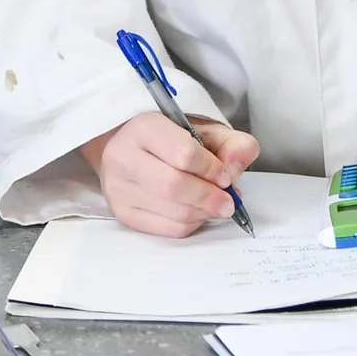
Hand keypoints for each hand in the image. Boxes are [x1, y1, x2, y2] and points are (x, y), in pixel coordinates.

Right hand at [80, 112, 260, 236]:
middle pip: (174, 185)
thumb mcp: (204, 130)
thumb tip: (237, 165)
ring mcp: (118, 188)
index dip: (211, 169)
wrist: (131, 148)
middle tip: (228, 201)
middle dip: (209, 196)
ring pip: (171, 210)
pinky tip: (197, 212)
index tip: (226, 176)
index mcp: (143, 128)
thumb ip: (231, 143)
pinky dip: (191, 223)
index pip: (183, 153)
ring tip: (215, 205)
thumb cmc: (170, 139)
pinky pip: (166, 228)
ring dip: (203, 212)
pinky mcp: (123, 213)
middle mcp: (123, 157)